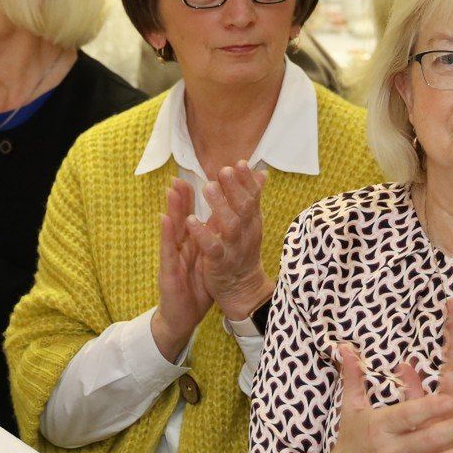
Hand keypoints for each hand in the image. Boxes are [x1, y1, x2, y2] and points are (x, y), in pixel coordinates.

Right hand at [151, 178, 215, 361]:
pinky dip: (166, 234)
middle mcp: (181, 247)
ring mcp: (173, 257)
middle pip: (182, 217)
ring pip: (173, 229)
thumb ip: (212, 239)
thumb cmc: (196, 287)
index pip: (196, 215)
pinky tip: (164, 219)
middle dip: (183, 196)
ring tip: (172, 188)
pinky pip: (168, 251)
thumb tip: (224, 219)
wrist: (183, 318)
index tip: (208, 175)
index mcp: (193, 243)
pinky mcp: (168, 271)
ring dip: (173, 208)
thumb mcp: (208, 260)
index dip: (200, 196)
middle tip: (183, 172)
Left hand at [184, 165, 267, 321]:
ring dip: (219, 205)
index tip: (240, 163)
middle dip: (234, 188)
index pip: (253, 197)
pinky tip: (191, 220)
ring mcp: (234, 248)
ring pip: (230, 225)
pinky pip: (212, 247)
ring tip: (207, 187)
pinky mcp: (220, 263)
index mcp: (252, 221)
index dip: (247, 180)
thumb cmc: (243, 250)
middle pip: (244, 207)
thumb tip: (261, 172)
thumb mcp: (250, 223)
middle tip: (224, 170)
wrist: (242, 289)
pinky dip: (202, 234)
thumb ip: (252, 197)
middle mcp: (246, 232)